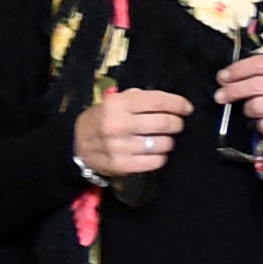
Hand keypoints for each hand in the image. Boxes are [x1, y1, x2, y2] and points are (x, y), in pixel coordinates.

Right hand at [73, 87, 194, 179]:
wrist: (76, 144)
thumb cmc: (103, 119)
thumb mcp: (115, 101)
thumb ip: (141, 98)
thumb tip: (173, 103)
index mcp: (117, 104)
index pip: (157, 101)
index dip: (178, 104)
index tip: (187, 108)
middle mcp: (117, 124)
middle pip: (165, 123)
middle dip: (176, 123)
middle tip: (176, 124)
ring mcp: (119, 146)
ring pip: (163, 143)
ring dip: (169, 141)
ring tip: (162, 138)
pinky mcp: (121, 165)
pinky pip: (156, 161)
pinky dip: (161, 156)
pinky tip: (155, 152)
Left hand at [213, 54, 262, 158]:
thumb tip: (231, 77)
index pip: (261, 63)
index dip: (238, 69)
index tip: (223, 77)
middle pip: (256, 84)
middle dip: (233, 90)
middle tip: (221, 96)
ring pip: (257, 105)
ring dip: (249, 110)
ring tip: (253, 113)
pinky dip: (260, 127)